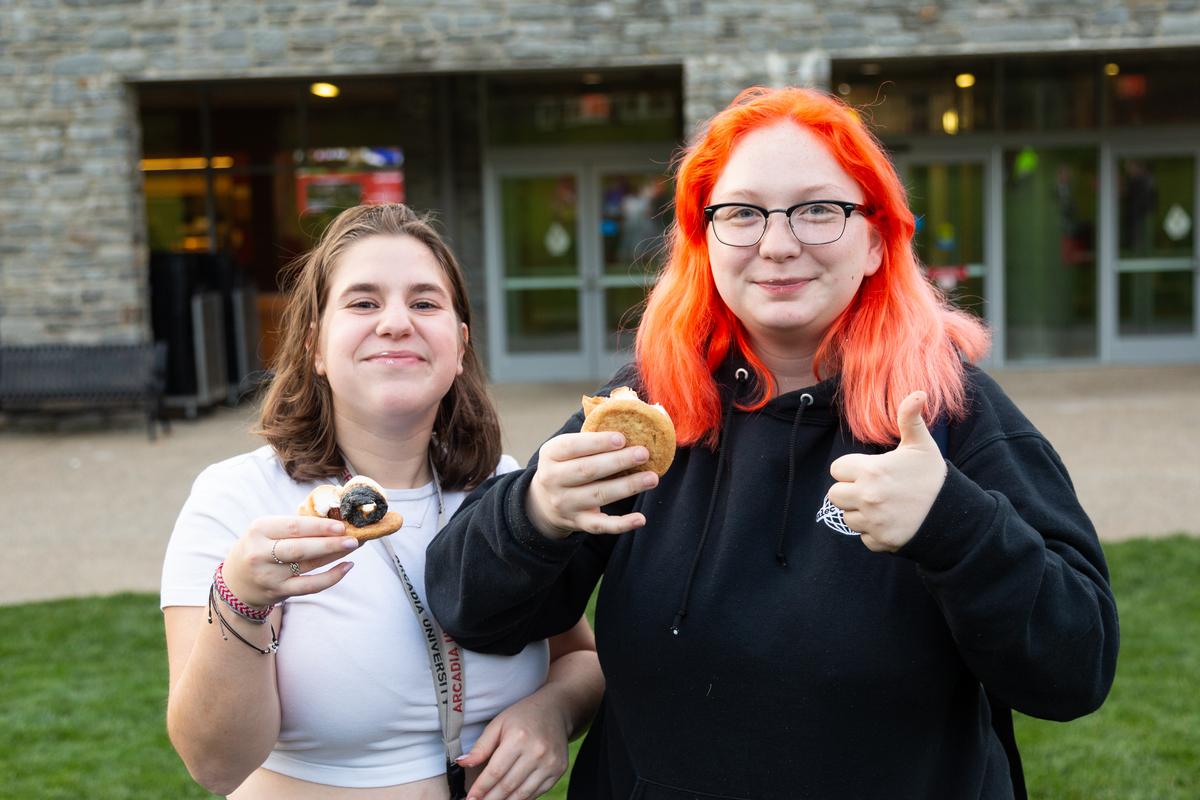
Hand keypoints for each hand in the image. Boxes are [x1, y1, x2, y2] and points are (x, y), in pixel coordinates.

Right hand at [220, 516, 358, 607]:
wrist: (236, 582)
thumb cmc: (260, 548)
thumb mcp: (267, 531)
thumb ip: (295, 526)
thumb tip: (334, 519)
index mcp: (259, 530)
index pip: (293, 527)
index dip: (319, 526)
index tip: (341, 525)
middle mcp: (260, 553)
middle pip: (300, 548)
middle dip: (330, 543)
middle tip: (353, 538)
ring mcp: (269, 575)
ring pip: (308, 565)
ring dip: (334, 555)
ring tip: (352, 546)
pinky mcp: (278, 592)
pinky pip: (310, 586)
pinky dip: (331, 577)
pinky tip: (346, 567)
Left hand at [458, 691, 570, 799]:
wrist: (555, 710)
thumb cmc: (523, 716)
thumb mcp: (498, 724)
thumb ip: (481, 746)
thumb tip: (462, 763)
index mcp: (519, 738)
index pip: (495, 771)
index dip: (481, 788)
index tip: (470, 798)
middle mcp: (537, 752)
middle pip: (508, 785)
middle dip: (489, 799)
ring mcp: (550, 763)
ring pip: (522, 794)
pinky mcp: (559, 770)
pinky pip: (537, 792)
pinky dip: (521, 798)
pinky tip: (509, 799)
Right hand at [527, 431, 657, 538]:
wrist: (543, 502)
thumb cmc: (567, 464)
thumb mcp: (566, 447)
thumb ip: (592, 433)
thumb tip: (629, 411)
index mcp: (550, 454)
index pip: (572, 447)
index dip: (597, 442)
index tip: (623, 438)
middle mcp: (553, 480)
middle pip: (587, 471)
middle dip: (618, 462)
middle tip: (644, 453)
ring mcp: (565, 504)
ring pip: (598, 496)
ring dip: (627, 487)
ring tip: (652, 478)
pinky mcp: (578, 523)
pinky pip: (600, 526)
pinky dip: (621, 524)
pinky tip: (640, 518)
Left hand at [827, 392, 946, 552]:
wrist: (954, 515)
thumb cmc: (934, 477)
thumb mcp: (922, 445)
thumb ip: (910, 419)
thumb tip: (918, 392)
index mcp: (870, 471)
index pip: (836, 470)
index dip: (850, 469)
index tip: (868, 470)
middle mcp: (866, 497)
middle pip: (834, 495)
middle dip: (849, 491)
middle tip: (872, 488)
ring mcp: (872, 521)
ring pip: (847, 517)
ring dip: (859, 512)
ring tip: (883, 505)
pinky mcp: (880, 541)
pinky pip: (863, 537)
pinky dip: (872, 532)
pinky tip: (890, 521)